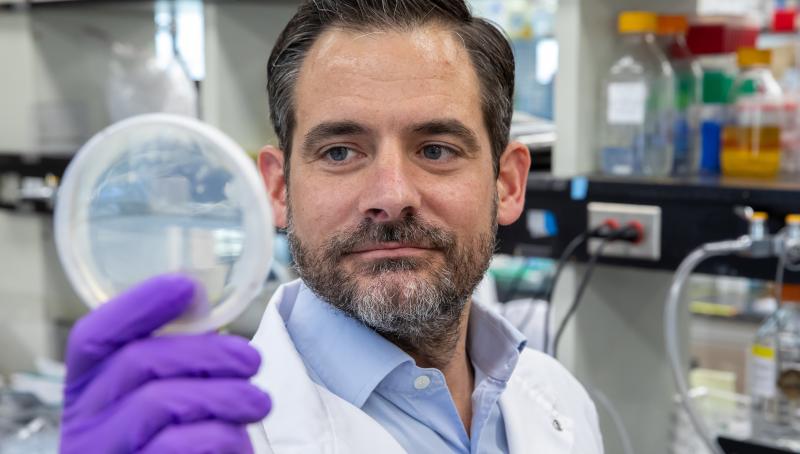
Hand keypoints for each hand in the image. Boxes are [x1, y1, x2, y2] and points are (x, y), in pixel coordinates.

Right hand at [60, 274, 270, 453]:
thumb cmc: (181, 438)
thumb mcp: (170, 393)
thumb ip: (178, 351)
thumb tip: (198, 296)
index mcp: (88, 389)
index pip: (93, 336)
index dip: (137, 305)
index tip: (186, 286)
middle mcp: (83, 422)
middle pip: (137, 361)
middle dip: (206, 352)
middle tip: (252, 360)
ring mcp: (102, 452)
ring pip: (161, 402)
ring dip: (223, 395)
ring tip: (258, 402)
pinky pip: (181, 445)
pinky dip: (221, 436)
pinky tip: (238, 439)